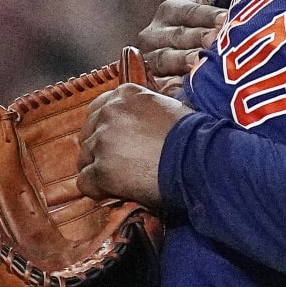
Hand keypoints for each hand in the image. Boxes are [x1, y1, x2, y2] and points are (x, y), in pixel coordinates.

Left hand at [77, 83, 194, 206]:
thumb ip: (144, 110)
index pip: (99, 110)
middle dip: (101, 149)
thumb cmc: (195, 137)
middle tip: (121, 164)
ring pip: (85, 158)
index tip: (119, 142)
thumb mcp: (169, 108)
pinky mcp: (102, 170)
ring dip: (100, 170)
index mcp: (125, 95)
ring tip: (123, 180)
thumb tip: (136, 123)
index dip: (108, 129)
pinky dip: (98, 190)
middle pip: (88, 134)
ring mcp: (103, 141)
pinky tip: (117, 191)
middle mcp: (109, 113)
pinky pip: (85, 182)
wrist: (200, 161)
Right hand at [138, 0, 233, 93]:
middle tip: (217, 41)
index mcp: (170, 11)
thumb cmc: (205, 26)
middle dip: (199, 38)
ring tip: (200, 63)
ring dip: (184, 61)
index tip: (228, 19)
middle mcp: (155, 34)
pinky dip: (172, 85)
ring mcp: (151, 59)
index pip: (190, 12)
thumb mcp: (209, 3)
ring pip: (166, 59)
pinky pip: (160, 84)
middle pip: (179, 36)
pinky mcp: (152, 84)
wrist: (193, 61)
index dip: (209, 15)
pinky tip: (187, 87)